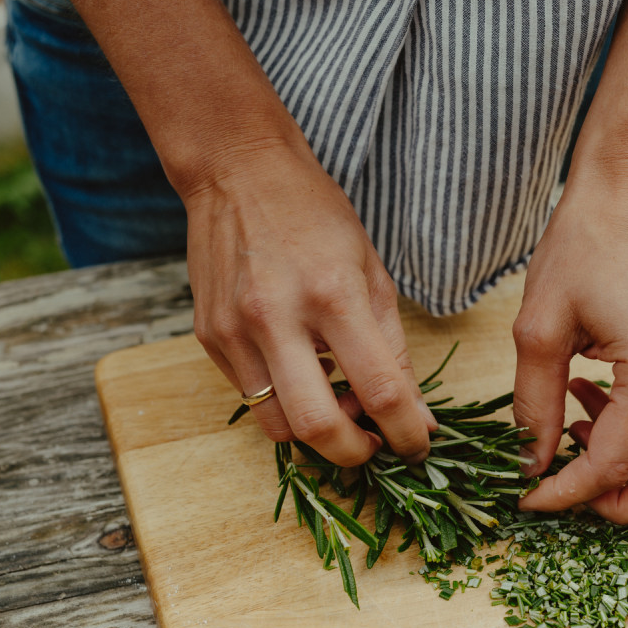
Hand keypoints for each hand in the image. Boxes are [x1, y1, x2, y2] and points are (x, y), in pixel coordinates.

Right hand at [186, 142, 433, 466]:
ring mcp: (235, 331)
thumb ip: (394, 349)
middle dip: (355, 455)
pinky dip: (285, 403)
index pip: (380, 390)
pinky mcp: (209, 337)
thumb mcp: (373, 273)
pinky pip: (251, 399)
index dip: (408, 433)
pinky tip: (304, 374)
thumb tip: (418, 414)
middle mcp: (278, 317)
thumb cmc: (316, 216)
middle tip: (375, 447)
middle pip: (318, 427)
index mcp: (334, 295)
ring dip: (316, 434)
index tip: (418, 446)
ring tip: (339, 404)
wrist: (237, 172)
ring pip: (277, 426)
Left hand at [513, 183, 627, 522]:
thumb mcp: (539, 328)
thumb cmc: (586, 242)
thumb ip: (533, 406)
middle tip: (565, 489)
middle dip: (621, 503)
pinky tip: (589, 401)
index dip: (567, 494)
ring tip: (570, 431)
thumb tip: (530, 464)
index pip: (614, 464)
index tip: (528, 499)